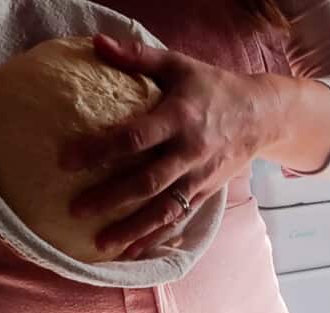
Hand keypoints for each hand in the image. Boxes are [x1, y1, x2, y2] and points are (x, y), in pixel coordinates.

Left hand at [62, 34, 283, 259]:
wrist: (262, 116)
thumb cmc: (214, 88)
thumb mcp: (180, 65)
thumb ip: (138, 56)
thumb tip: (97, 42)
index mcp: (179, 119)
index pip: (135, 137)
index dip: (100, 149)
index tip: (67, 160)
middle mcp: (190, 152)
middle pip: (147, 181)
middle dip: (111, 197)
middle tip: (76, 209)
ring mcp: (199, 177)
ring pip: (164, 209)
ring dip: (133, 229)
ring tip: (101, 244)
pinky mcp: (205, 193)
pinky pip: (178, 219)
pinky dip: (155, 237)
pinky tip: (132, 252)